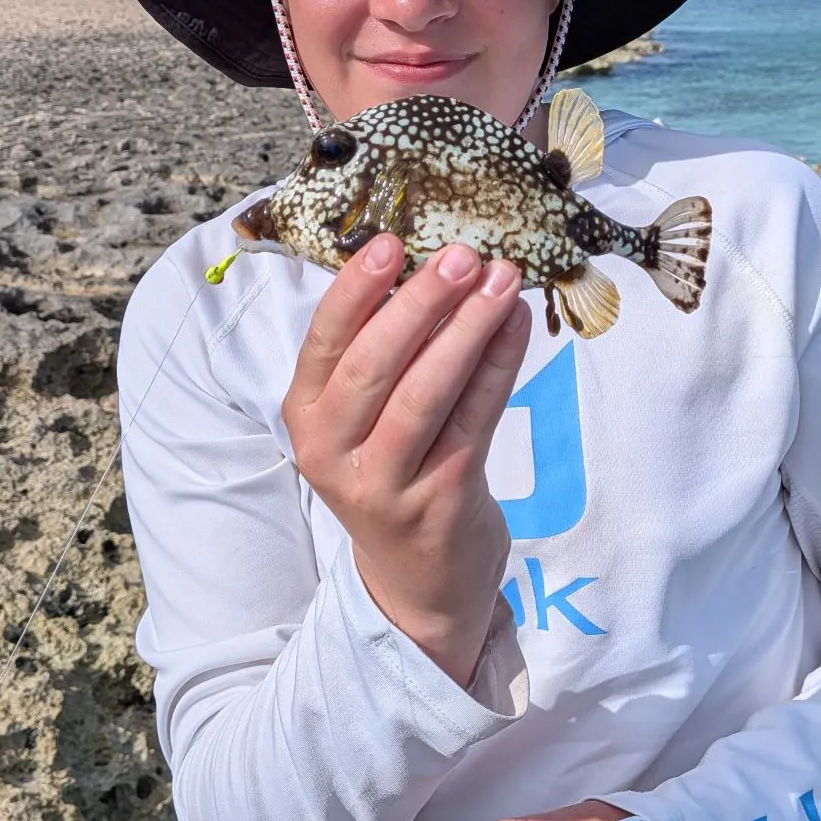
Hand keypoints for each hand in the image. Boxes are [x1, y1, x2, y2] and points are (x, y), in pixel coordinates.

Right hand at [282, 234, 531, 684]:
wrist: (419, 578)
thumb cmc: (391, 474)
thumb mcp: (360, 423)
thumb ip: (378, 357)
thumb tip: (425, 268)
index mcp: (306, 419)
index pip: (324, 344)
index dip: (356, 291)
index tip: (390, 242)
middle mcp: (334, 453)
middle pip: (373, 366)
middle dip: (419, 304)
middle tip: (461, 254)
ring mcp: (387, 482)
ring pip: (426, 393)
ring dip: (466, 329)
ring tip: (500, 278)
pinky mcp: (442, 499)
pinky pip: (475, 418)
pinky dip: (498, 364)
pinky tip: (515, 324)